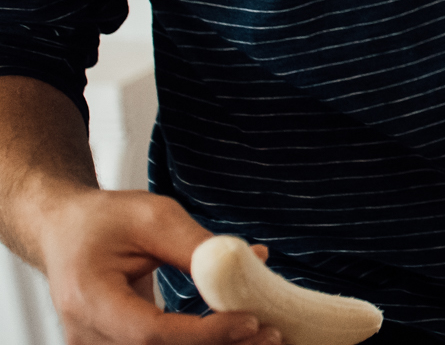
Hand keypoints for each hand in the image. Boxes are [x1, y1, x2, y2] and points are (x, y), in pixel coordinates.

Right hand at [39, 187, 279, 344]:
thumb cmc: (105, 220)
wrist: (63, 233)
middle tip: (273, 334)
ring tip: (264, 338)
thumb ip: (197, 247)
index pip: (150, 332)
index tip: (252, 320)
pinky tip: (237, 339)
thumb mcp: (154, 218)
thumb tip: (255, 261)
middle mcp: (86, 336)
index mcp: (88, 299)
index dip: (205, 333)